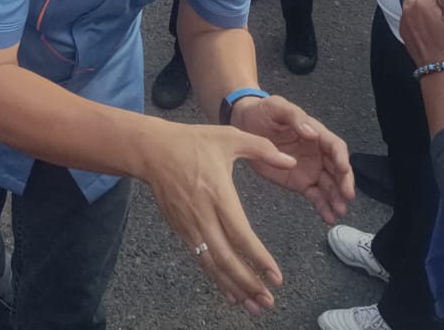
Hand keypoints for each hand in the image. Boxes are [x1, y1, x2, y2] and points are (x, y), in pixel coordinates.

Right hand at [141, 123, 293, 314]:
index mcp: (218, 193)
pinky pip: (200, 260)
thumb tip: (291, 161)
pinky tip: (231, 293)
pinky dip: (217, 279)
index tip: (276, 276)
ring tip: (254, 306)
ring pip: (212, 265)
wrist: (152, 151)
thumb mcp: (229, 137)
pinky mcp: (181, 230)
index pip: (240, 234)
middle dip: (248, 283)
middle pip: (226, 258)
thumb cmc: (193, 142)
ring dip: (233, 287)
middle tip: (268, 301)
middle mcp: (203, 215)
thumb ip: (262, 149)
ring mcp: (190, 225)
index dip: (258, 258)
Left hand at [230, 95, 352, 223]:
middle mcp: (318, 153)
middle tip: (347, 196)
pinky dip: (323, 207)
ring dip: (336, 199)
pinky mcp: (300, 182)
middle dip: (344, 183)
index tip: (344, 170)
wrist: (245, 125)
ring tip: (339, 212)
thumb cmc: (263, 112)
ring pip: (329, 186)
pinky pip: (315, 196)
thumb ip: (294, 117)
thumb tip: (312, 133)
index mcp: (316, 133)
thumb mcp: (277, 107)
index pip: (335, 146)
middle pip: (337, 169)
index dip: (342, 158)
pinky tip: (328, 218)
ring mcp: (310, 169)